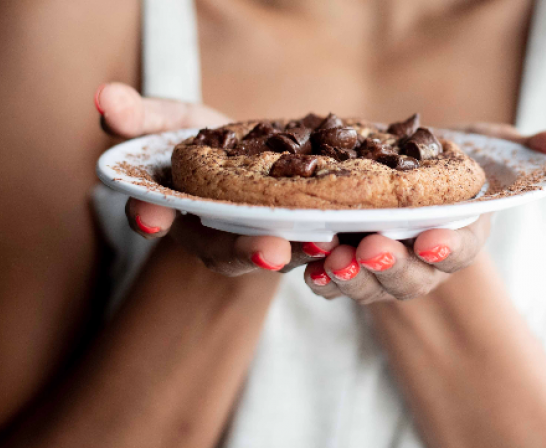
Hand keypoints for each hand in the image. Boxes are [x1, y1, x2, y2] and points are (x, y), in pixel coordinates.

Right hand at [96, 83, 338, 275]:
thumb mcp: (173, 123)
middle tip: (271, 251)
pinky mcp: (300, 233)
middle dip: (247, 251)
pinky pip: (314, 239)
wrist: (254, 158)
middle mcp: (220, 236)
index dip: (152, 218)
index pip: (157, 217)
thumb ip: (141, 117)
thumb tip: (103, 97)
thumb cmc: (207, 141)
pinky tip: (351, 230)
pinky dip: (331, 237)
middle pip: (228, 250)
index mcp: (181, 213)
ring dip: (300, 251)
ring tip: (321, 242)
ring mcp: (262, 239)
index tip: (149, 218)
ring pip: (278, 252)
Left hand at [303, 123, 545, 303]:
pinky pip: (335, 283)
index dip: (447, 248)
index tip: (431, 239)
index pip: (458, 249)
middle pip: (411, 277)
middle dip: (391, 266)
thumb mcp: (487, 149)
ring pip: (369, 285)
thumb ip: (526, 148)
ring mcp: (382, 269)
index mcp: (458, 234)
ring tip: (332, 258)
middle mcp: (421, 261)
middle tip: (368, 247)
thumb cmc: (449, 164)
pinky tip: (309, 269)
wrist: (400, 179)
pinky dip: (322, 280)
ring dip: (351, 276)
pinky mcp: (348, 267)